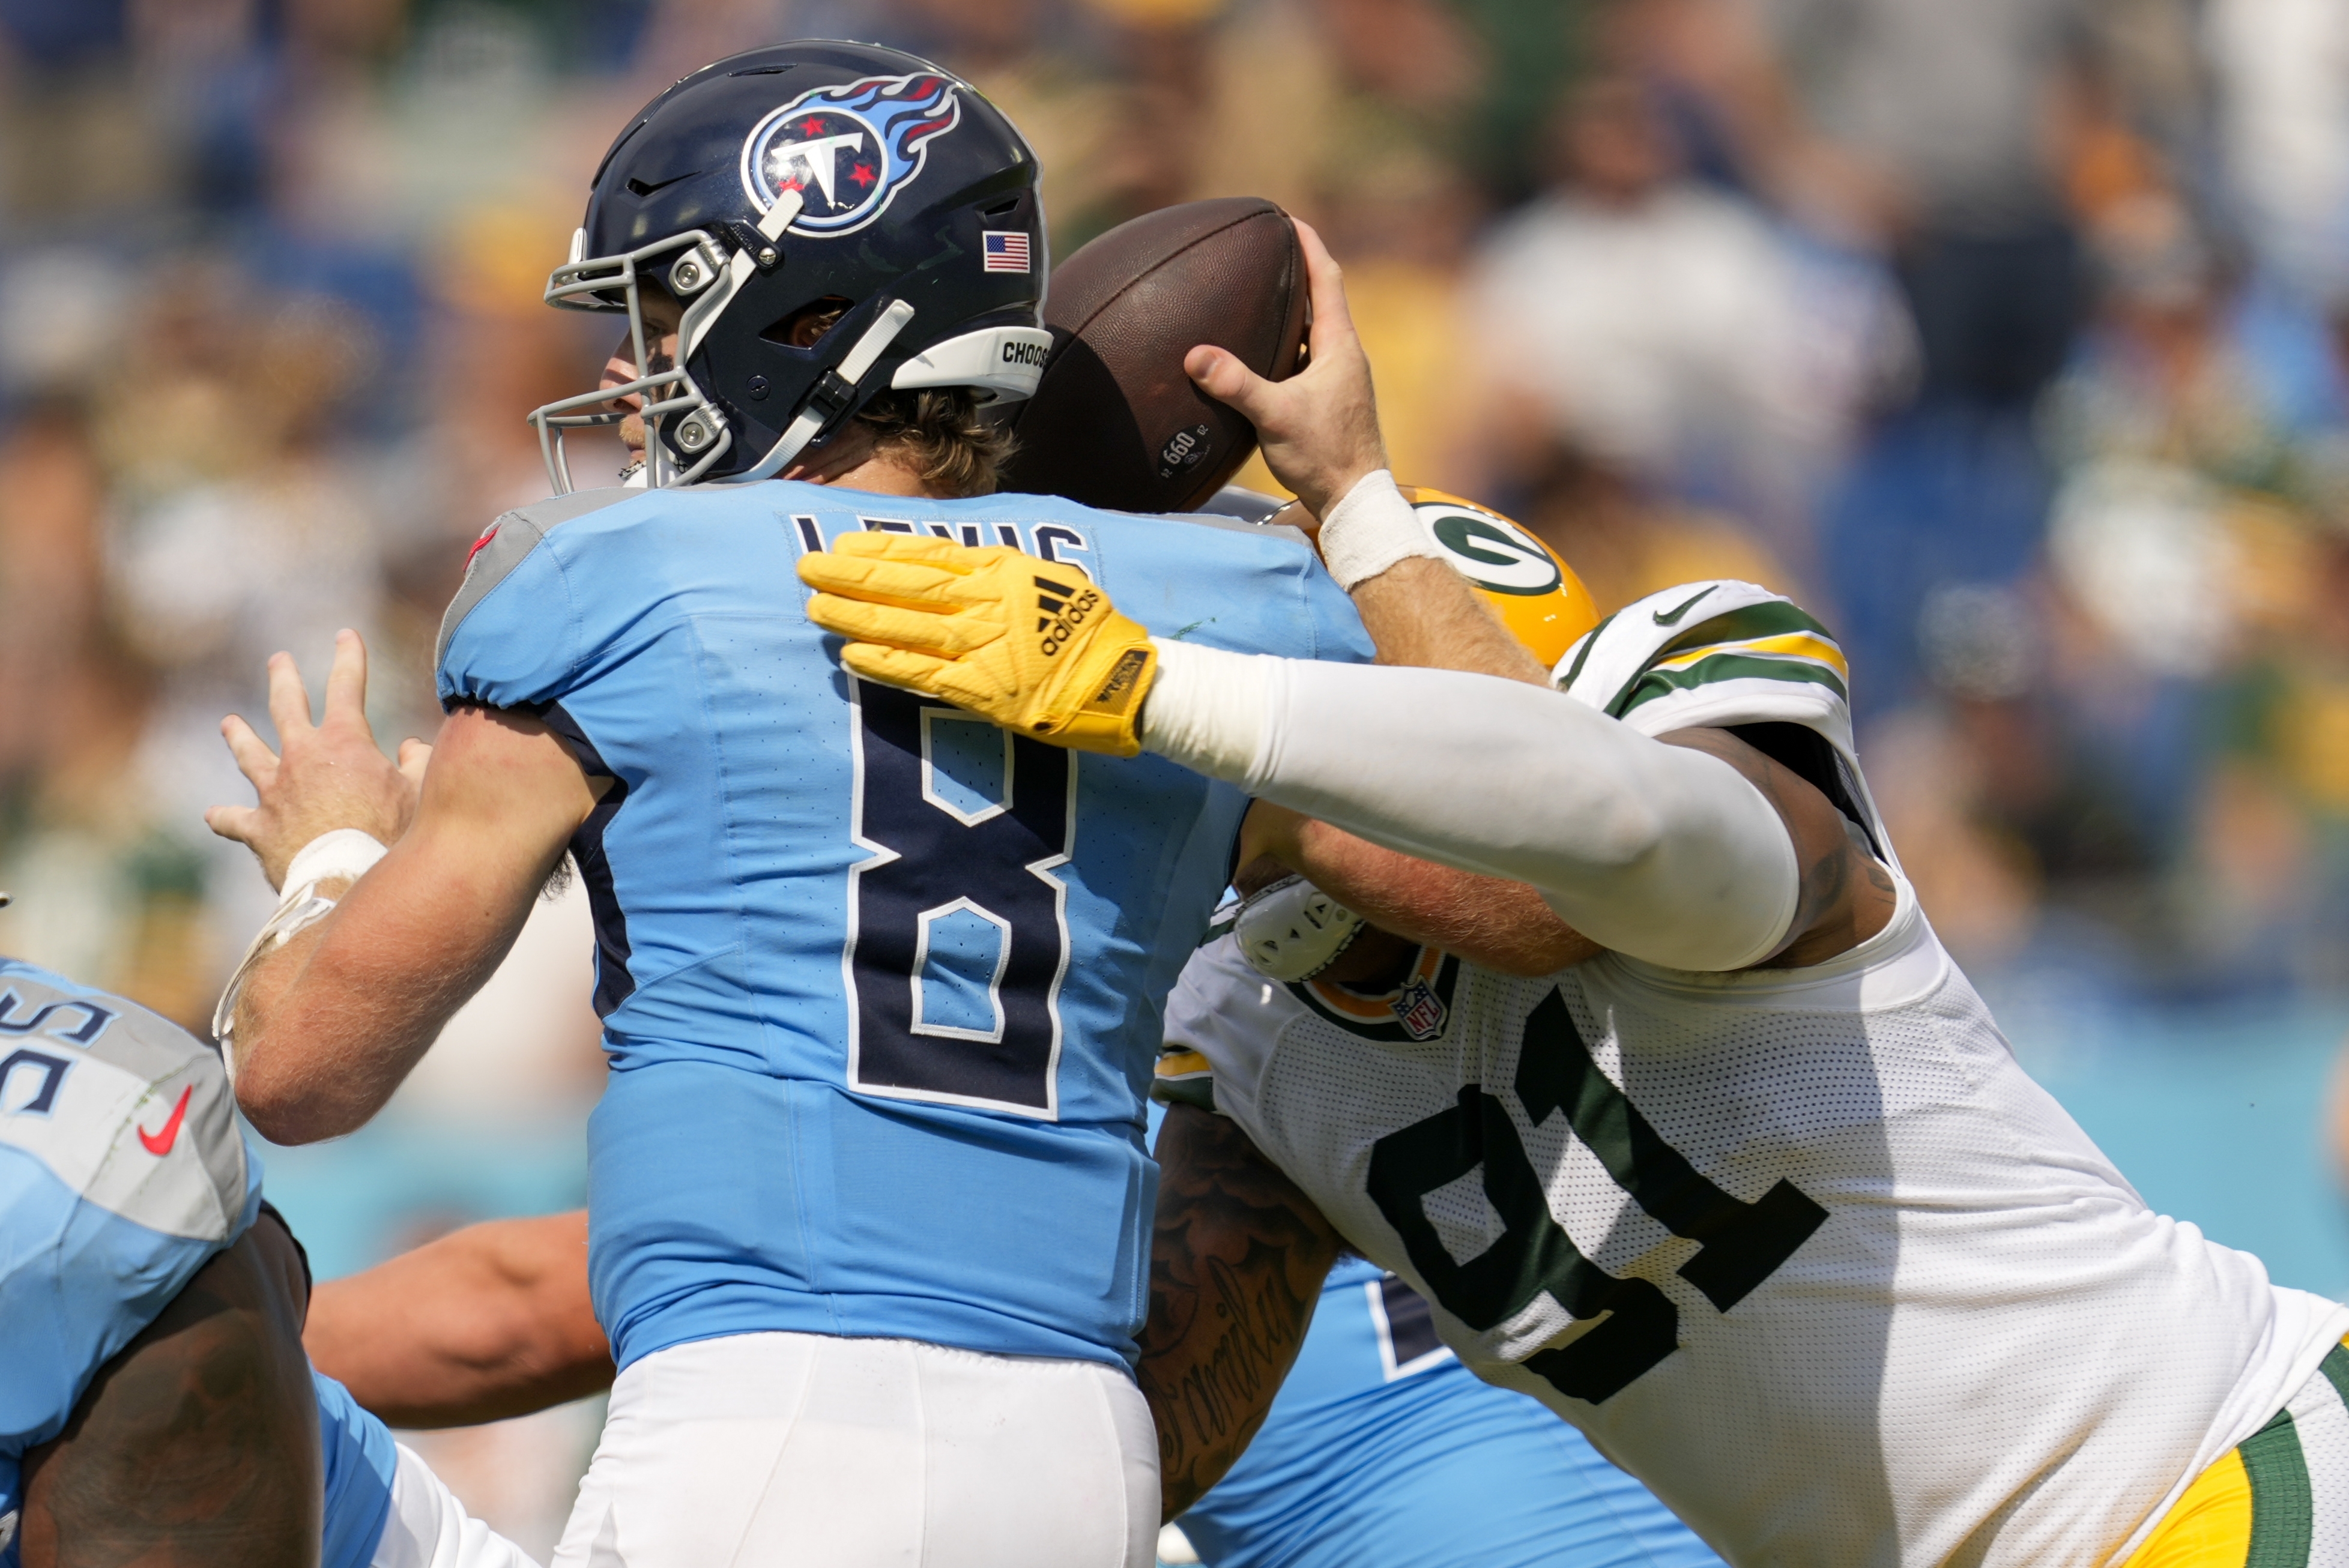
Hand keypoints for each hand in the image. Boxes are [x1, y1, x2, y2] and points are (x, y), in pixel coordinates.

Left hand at [205, 630, 429, 890]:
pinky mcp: (257, 829)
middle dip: (284, 679)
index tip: (346, 635)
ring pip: (249, 755)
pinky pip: (234, 820)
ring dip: (239, 737)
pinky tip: (213, 815)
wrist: (346, 880)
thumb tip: (412, 748)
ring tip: (229, 723)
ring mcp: (273, 793)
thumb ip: (418, 763)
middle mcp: (300, 758)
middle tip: (277, 660)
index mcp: (343, 741)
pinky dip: (225, 817)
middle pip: (286, 706)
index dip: (349, 657)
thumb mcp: (420, 792)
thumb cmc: (391, 836)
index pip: (346, 685)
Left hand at [798, 533, 1157, 754]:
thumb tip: (957, 565)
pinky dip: (886, 664)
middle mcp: (988, 603)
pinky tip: (851, 655)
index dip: (882, 549)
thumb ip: (1000, 572)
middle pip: (908, 585)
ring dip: (857, 617)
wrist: (1125, 680)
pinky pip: (925, 675)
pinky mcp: (984, 690)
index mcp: (1004, 571)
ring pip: (906, 627)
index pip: (930, 555)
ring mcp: (984, 647)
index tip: (842, 544)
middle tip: (807, 569)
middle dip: (853, 577)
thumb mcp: (1048, 580)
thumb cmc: (1091, 631)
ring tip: (815, 609)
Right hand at [1184, 219, 1384, 522]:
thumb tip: (1196, 356)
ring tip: (1257, 294)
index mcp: (1339, 346)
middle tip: (1264, 249)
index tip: (1287, 218)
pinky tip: (1261, 352)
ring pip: (1312, 330)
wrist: (1354, 501)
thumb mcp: (1275, 418)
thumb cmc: (1324, 458)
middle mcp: (1344, 356)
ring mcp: (1339, 379)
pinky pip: (1305, 357)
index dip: (1308, 244)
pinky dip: (1285, 344)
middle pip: (1321, 298)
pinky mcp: (1330, 400)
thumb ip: (1236, 385)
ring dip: (1289, 309)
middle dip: (1294, 271)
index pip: (1326, 278)